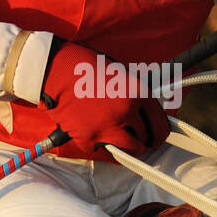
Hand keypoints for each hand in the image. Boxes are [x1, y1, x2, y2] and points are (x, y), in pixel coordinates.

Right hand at [39, 39, 169, 155]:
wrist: (55, 70)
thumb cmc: (86, 67)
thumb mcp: (120, 74)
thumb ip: (135, 94)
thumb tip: (147, 112)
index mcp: (137, 93)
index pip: (160, 122)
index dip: (161, 131)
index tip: (158, 134)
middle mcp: (126, 112)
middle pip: (146, 137)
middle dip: (145, 138)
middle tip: (142, 138)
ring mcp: (107, 128)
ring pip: (130, 149)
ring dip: (129, 147)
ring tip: (125, 142)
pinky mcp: (88, 138)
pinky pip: (102, 149)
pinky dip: (102, 144)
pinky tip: (98, 133)